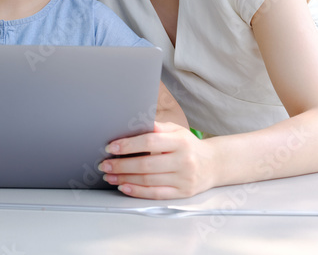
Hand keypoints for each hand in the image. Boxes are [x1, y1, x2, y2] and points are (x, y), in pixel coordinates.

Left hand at [98, 121, 214, 199]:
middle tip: (104, 165)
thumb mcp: (176, 130)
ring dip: (124, 179)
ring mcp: (183, 179)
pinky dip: (137, 191)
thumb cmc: (188, 145)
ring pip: (148, 181)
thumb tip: (134, 122)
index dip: (128, 145)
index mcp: (180, 141)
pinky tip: (124, 187)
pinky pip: (156, 194)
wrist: (213, 164)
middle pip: (146, 164)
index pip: (149, 142)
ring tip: (110, 176)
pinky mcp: (182, 193)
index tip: (110, 147)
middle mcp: (183, 161)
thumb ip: (157, 127)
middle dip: (121, 165)